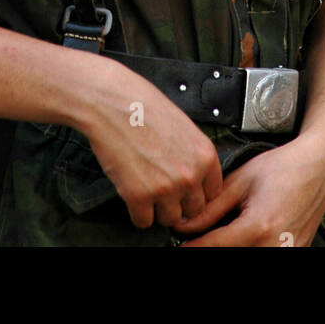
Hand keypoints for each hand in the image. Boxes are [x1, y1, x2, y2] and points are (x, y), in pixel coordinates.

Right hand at [81, 64, 223, 229]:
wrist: (111, 102)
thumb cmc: (142, 105)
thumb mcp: (182, 125)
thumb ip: (192, 153)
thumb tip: (192, 173)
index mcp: (204, 155)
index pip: (213, 192)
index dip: (197, 192)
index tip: (186, 190)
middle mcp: (190, 175)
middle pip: (193, 210)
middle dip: (179, 202)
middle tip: (163, 189)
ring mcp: (166, 188)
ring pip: (170, 219)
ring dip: (158, 209)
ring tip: (146, 188)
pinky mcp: (139, 197)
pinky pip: (143, 221)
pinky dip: (136, 211)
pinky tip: (132, 191)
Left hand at [169, 132, 324, 247]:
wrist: (318, 165)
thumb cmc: (284, 167)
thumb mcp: (241, 180)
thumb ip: (212, 207)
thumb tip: (184, 223)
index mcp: (258, 226)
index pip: (213, 246)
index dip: (191, 247)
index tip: (178, 244)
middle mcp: (274, 247)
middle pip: (229, 256)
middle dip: (210, 247)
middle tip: (198, 237)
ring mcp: (287, 255)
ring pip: (245, 258)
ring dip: (229, 248)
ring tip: (220, 235)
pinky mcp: (294, 256)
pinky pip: (262, 256)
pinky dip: (248, 248)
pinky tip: (241, 237)